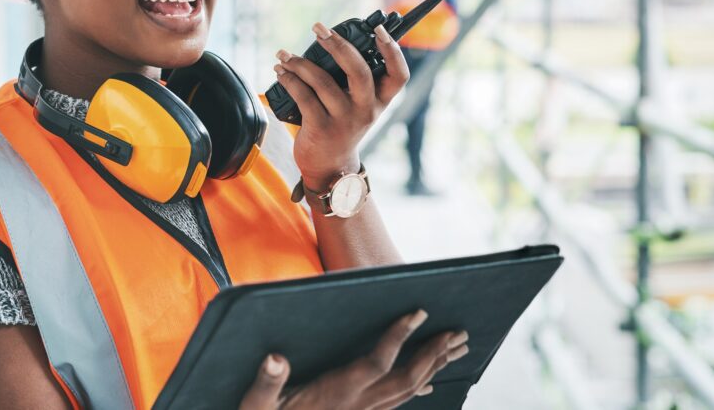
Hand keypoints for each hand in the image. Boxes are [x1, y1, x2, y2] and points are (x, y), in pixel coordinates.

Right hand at [238, 310, 468, 409]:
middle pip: (406, 379)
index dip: (398, 338)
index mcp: (336, 394)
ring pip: (408, 391)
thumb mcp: (255, 405)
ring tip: (457, 347)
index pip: (375, 363)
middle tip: (458, 332)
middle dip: (434, 354)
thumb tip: (274, 358)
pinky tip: (430, 383)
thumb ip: (266, 383)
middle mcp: (356, 405)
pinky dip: (418, 387)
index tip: (417, 312)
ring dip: (434, 367)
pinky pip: (397, 403)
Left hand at [273, 23, 409, 188]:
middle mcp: (366, 110)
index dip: (393, 51)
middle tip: (319, 29)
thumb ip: (350, 79)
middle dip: (338, 45)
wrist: (328, 167)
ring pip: (323, 81)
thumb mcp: (356, 106)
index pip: (399, 75)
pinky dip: (289, 80)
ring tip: (284, 55)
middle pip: (359, 71)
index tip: (379, 31)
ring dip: (300, 63)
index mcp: (379, 101)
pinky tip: (281, 73)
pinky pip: (303, 97)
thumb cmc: (340, 126)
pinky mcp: (321, 128)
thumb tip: (326, 43)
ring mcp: (344, 121)